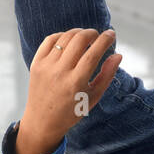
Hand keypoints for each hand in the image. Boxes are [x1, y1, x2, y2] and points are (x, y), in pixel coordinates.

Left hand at [15, 28, 121, 153]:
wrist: (42, 121)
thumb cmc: (72, 110)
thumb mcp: (93, 97)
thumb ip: (107, 75)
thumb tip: (118, 55)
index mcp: (76, 83)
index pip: (93, 53)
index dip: (105, 40)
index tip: (112, 34)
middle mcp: (59, 73)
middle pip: (79, 40)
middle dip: (92, 33)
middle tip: (98, 35)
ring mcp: (46, 67)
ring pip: (65, 38)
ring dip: (78, 33)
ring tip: (85, 37)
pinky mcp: (36, 64)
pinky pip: (50, 40)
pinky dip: (62, 35)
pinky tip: (69, 40)